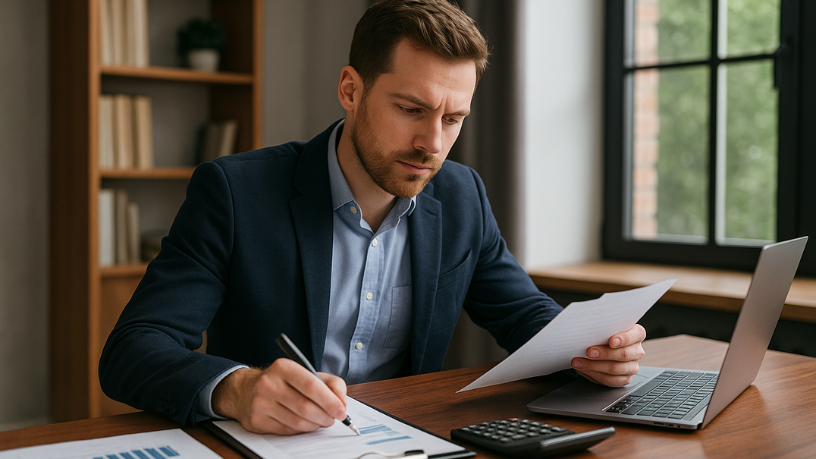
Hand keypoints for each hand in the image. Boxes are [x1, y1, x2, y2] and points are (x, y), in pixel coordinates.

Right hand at [212, 358, 347, 434]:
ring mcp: (261, 403)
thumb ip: (330, 383)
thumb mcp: (306, 373)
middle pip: (305, 407)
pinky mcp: (257, 420)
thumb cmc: (282, 382)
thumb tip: (342, 403)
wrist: (246, 390)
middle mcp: (269, 384)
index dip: (330, 401)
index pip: (311, 385)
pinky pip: (287, 430)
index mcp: (283, 367)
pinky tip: (304, 423)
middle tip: (333, 419)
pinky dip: (301, 430)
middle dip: (325, 416)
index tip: (341, 411)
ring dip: (315, 425)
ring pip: (298, 422)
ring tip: (321, 421)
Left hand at [571, 324, 645, 386]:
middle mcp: (637, 351)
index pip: (636, 335)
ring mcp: (632, 366)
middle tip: (589, 352)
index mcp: (637, 334)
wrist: (599, 347)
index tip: (611, 341)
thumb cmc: (602, 334)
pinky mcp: (624, 378)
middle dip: (604, 353)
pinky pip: (610, 380)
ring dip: (594, 366)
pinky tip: (583, 369)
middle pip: (624, 354)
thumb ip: (602, 327)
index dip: (624, 338)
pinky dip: (594, 374)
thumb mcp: (604, 327)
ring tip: (579, 362)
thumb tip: (587, 329)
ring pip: (615, 369)